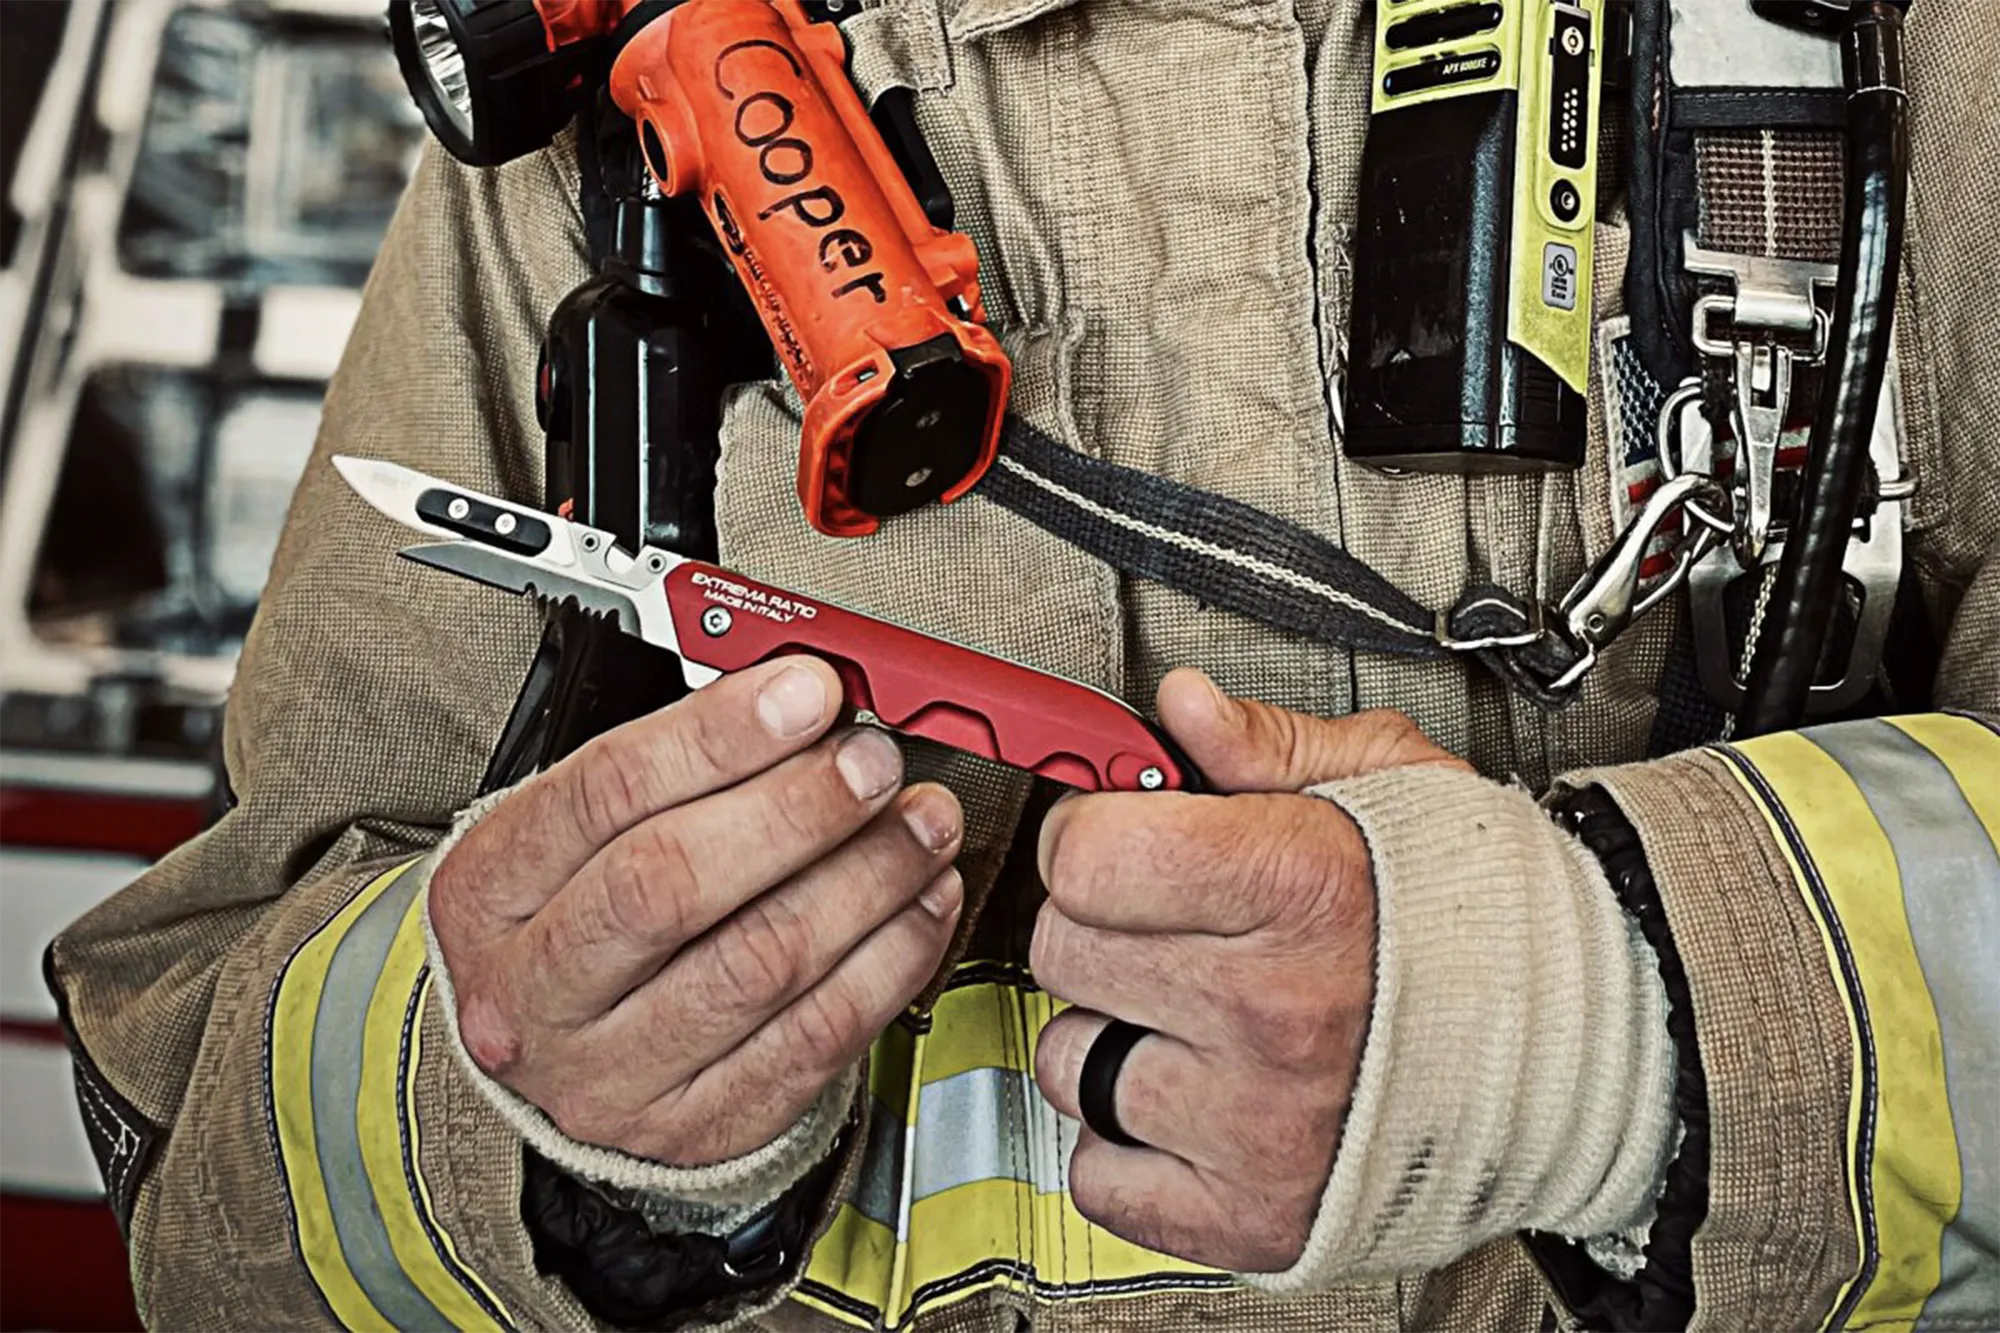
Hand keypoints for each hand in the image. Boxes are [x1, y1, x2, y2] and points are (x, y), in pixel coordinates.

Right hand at [429, 656, 964, 1165]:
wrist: (545, 1065)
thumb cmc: (573, 920)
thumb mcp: (573, 834)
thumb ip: (675, 767)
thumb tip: (803, 702)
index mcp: (489, 892)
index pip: (604, 793)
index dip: (720, 734)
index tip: (809, 692)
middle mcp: (536, 993)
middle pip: (673, 883)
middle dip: (797, 809)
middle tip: (873, 761)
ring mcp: (615, 1073)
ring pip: (760, 963)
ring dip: (866, 879)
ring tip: (921, 824)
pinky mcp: (701, 1127)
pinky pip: (817, 1038)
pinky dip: (891, 959)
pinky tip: (922, 901)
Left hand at [1031, 670, 1465, 1270]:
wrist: (1593, 1057)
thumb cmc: (1491, 921)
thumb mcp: (1396, 786)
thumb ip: (1270, 744)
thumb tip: (1183, 710)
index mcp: (1298, 887)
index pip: (1086, 855)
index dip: (1093, 834)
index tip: (1120, 838)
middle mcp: (1271, 1010)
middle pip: (1064, 950)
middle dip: (1103, 925)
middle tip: (1171, 926)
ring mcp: (1258, 1123)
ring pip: (1070, 1062)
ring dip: (1114, 1036)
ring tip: (1195, 1016)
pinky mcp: (1253, 1214)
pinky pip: (1101, 1176)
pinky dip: (1130, 1144)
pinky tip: (1192, 1101)